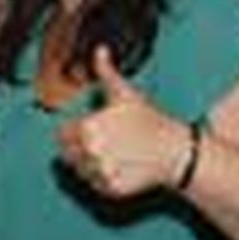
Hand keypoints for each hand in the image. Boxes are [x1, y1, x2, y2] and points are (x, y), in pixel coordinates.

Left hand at [57, 45, 189, 196]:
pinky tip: (123, 167)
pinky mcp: (111, 189)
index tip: (95, 130)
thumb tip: (100, 50)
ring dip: (91, 164)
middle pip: (68, 154)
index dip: (75, 131)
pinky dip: (104, 179)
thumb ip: (106, 71)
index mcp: (86, 129)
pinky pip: (96, 185)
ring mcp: (100, 173)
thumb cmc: (150, 120)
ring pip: (81, 170)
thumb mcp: (126, 93)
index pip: (61, 135)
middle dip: (81, 148)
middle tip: (107, 143)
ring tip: (116, 155)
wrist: (176, 150)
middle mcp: (89, 153)